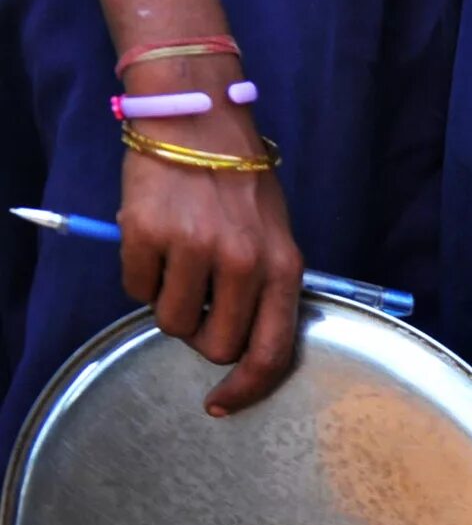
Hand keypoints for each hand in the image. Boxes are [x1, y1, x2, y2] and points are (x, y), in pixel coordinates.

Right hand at [116, 86, 304, 415]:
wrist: (198, 122)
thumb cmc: (240, 185)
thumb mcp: (277, 237)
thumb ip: (267, 287)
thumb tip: (246, 344)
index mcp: (283, 269)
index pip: (270, 353)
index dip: (246, 389)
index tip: (223, 402)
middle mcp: (243, 263)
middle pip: (215, 346)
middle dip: (202, 336)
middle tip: (197, 305)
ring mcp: (194, 248)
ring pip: (170, 322)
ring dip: (168, 303)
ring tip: (178, 262)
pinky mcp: (147, 233)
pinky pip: (135, 287)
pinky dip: (140, 275)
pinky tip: (153, 243)